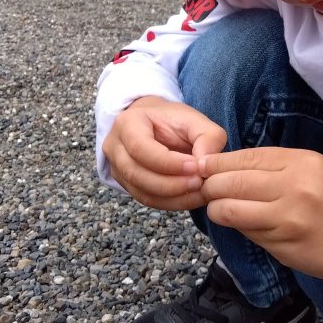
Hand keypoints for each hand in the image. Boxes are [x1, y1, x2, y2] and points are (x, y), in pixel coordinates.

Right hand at [103, 97, 225, 209]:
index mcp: (127, 123)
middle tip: (199, 182)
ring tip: (200, 190)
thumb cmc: (173, 120)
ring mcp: (118, 169)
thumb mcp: (194, 119)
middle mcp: (115, 147)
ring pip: (142, 192)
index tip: (195, 166)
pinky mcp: (128, 185)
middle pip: (137, 174)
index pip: (140, 148)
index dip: (168, 162)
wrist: (154, 124)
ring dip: (174, 197)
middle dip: (171, 184)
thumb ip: (207, 136)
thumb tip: (206, 164)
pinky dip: (172, 203)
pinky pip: (148, 200)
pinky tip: (192, 197)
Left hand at [196, 147, 322, 308]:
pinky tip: (243, 223)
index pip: (245, 158)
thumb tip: (225, 167)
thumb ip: (273, 166)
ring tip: (218, 207)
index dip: (217, 162)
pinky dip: (238, 227)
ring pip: (231, 211)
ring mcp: (288, 221)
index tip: (202, 165)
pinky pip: (246, 233)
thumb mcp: (313, 169)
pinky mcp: (283, 247)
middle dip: (210, 185)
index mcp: (301, 163)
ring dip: (217, 209)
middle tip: (204, 187)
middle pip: (231, 183)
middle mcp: (294, 189)